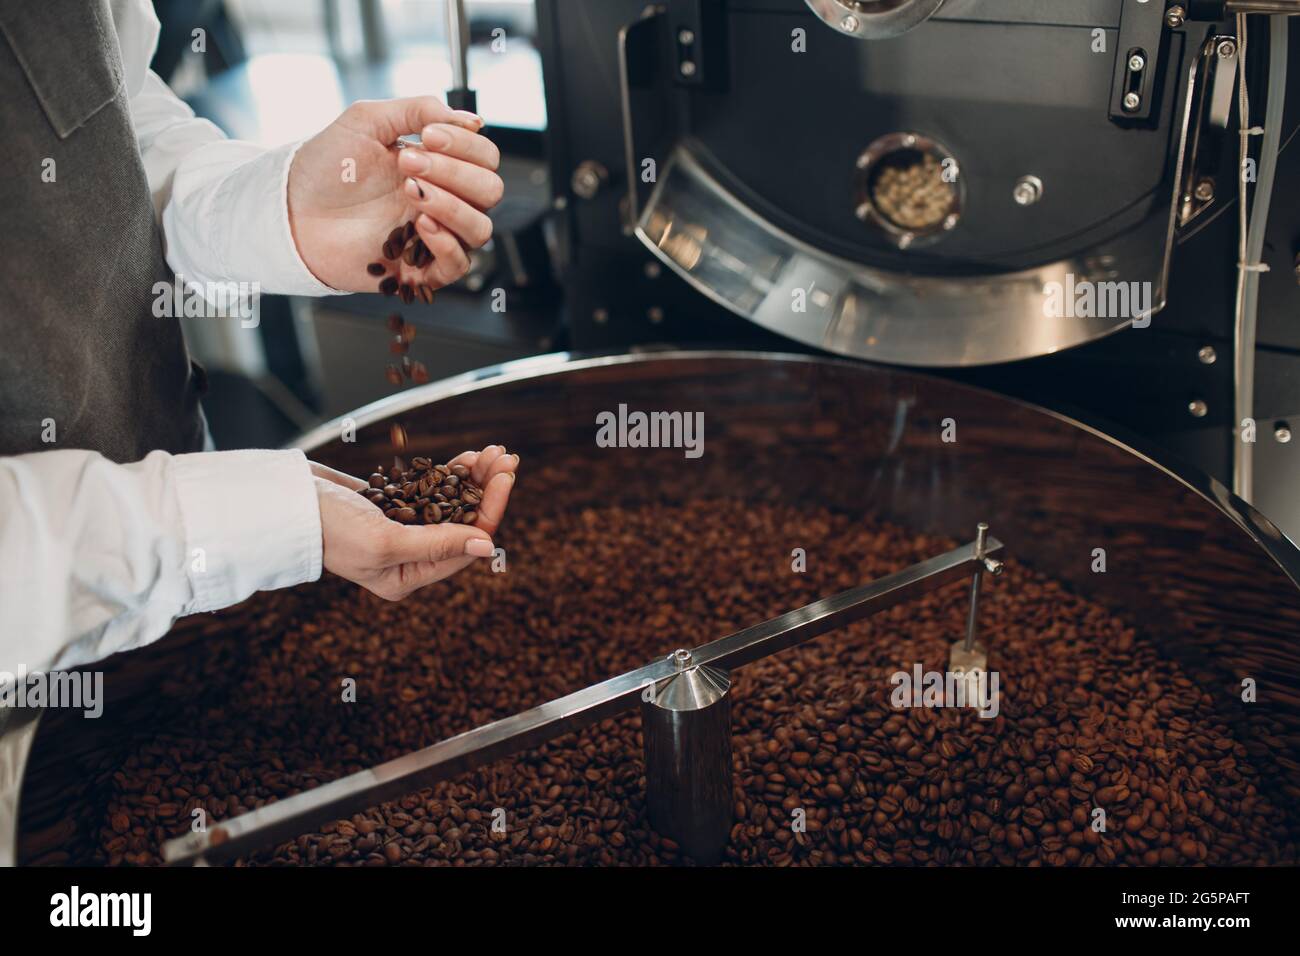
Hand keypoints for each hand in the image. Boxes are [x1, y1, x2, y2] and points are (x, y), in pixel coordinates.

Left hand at [288, 96, 504, 292]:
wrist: (290, 211)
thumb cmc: (323, 168)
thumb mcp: (367, 120)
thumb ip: (418, 110)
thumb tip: (471, 119)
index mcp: (437, 166)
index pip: (484, 157)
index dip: (466, 144)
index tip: (428, 136)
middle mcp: (441, 200)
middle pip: (490, 190)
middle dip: (456, 172)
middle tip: (409, 163)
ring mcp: (432, 235)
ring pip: (480, 227)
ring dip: (453, 204)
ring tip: (411, 191)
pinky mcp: (419, 269)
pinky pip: (459, 264)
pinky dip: (447, 242)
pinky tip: (421, 223)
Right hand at [311, 446, 517, 600]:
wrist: (283, 502)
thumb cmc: (326, 527)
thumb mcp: (384, 541)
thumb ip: (436, 543)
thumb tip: (487, 546)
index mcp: (409, 576)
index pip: (466, 544)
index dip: (491, 509)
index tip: (505, 477)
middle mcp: (409, 556)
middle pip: (464, 521)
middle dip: (487, 488)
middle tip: (506, 457)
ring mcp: (401, 528)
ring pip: (452, 502)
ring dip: (474, 477)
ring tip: (493, 451)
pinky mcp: (392, 503)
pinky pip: (432, 488)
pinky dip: (451, 472)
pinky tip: (469, 457)